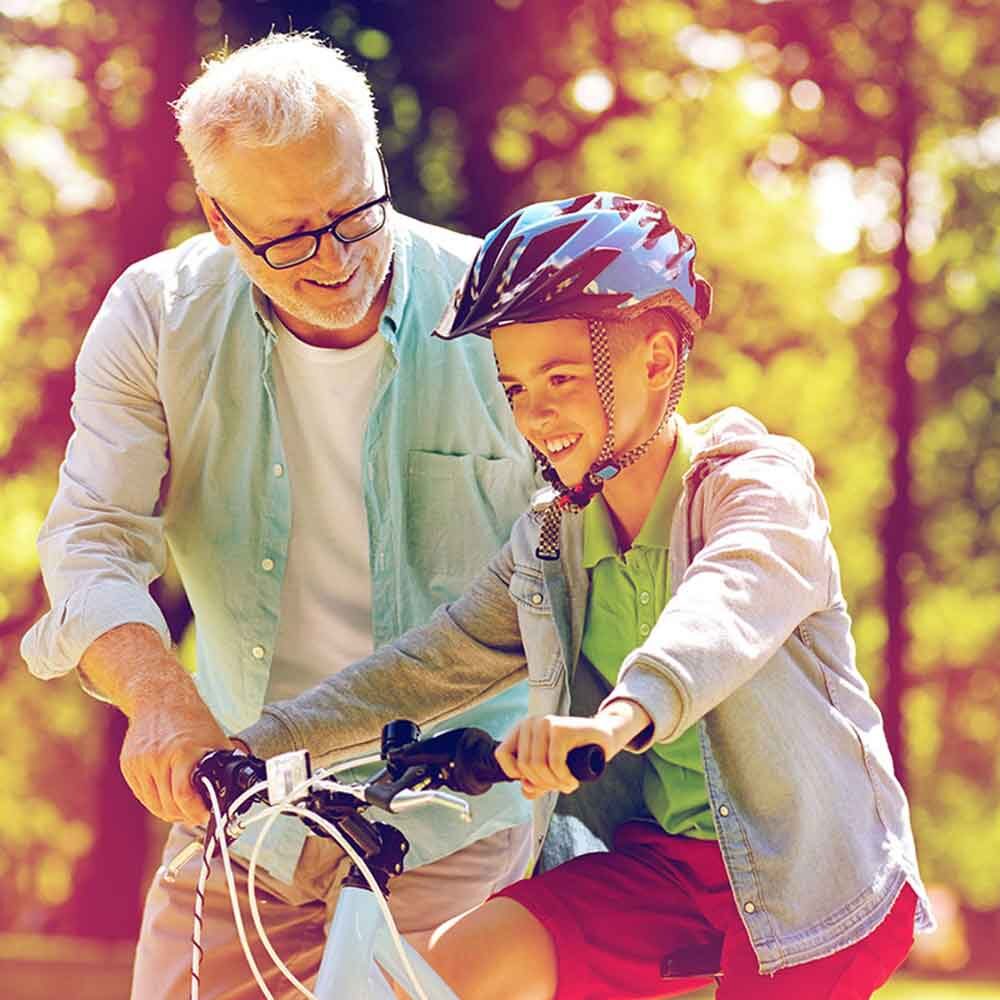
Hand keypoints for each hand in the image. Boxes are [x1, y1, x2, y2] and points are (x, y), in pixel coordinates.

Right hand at [120, 693, 233, 825]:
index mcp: (181, 752)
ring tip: (184, 809)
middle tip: (196, 815)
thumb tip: (238, 786)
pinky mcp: (128, 765)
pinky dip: (156, 800)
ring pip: (154, 804)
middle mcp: (157, 758)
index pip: (183, 795)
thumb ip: (224, 763)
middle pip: (168, 805)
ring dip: (170, 811)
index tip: (204, 816)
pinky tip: (168, 796)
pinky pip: (142, 794)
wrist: (160, 697)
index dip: (195, 812)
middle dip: (185, 815)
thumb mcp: (214, 738)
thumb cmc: (190, 717)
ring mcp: (139, 763)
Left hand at [494, 700, 651, 799]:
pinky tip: (573, 781)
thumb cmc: (575, 754)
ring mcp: (545, 723)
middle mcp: (531, 722)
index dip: (517, 775)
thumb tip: (526, 788)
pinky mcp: (561, 729)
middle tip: (560, 785)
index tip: (536, 780)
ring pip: (538, 766)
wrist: (604, 738)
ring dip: (555, 784)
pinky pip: (555, 763)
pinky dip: (564, 779)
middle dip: (543, 784)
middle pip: (524, 766)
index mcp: (522, 729)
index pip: (501, 755)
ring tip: (567, 784)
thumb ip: (534, 782)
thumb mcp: (550, 769)